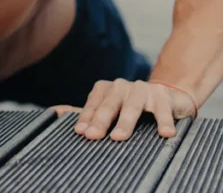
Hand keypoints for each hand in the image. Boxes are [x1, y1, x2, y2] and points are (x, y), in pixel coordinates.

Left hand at [52, 79, 195, 140]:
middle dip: (100, 120)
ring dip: (126, 121)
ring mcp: (143, 89)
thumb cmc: (132, 107)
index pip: (93, 104)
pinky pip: (163, 109)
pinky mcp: (163, 95)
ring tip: (119, 136)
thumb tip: (55, 112)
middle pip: (109, 105)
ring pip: (133, 106)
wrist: (167, 97)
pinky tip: (165, 133)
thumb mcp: (109, 108)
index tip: (81, 132)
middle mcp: (122, 86)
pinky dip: (164, 121)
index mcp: (106, 89)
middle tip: (93, 136)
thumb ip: (86, 113)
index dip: (86, 118)